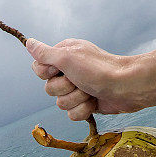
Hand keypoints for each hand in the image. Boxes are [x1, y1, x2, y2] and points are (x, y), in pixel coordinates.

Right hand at [26, 38, 144, 119]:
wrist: (127, 87)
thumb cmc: (98, 69)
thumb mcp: (67, 57)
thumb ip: (45, 53)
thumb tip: (28, 42)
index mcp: (63, 56)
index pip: (38, 68)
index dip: (47, 73)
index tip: (59, 70)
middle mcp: (69, 71)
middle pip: (49, 89)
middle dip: (65, 89)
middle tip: (79, 81)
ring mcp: (78, 88)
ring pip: (60, 103)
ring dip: (76, 99)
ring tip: (90, 92)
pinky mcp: (86, 104)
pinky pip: (72, 114)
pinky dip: (83, 110)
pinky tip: (94, 103)